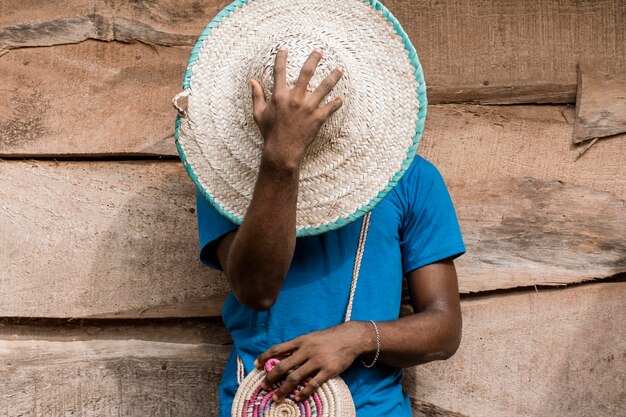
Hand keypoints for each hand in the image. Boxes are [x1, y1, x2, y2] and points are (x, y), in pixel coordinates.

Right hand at [248, 47, 343, 167]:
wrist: (282, 151)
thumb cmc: (270, 133)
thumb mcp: (259, 114)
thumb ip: (256, 96)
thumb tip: (251, 81)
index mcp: (279, 96)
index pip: (279, 71)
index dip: (281, 58)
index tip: (284, 48)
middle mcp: (295, 98)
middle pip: (306, 73)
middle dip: (313, 59)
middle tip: (319, 51)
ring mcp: (308, 108)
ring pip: (324, 87)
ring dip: (333, 76)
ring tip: (340, 69)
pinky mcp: (318, 118)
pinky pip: (331, 107)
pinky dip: (337, 103)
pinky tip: (340, 98)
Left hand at [254, 321, 374, 402]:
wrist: (350, 337)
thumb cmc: (329, 337)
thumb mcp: (311, 337)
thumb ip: (298, 346)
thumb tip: (283, 355)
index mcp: (301, 340)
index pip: (278, 349)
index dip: (265, 357)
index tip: (256, 365)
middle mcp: (306, 350)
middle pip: (283, 366)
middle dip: (271, 377)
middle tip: (264, 386)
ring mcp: (317, 361)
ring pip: (295, 377)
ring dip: (283, 389)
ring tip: (276, 398)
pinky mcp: (328, 370)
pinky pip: (313, 384)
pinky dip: (304, 392)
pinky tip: (298, 398)